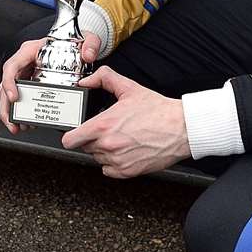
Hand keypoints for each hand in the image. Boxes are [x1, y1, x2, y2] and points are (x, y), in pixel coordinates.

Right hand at [0, 32, 101, 132]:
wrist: (74, 43)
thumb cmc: (73, 40)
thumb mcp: (86, 39)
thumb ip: (90, 44)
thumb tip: (88, 55)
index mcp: (31, 50)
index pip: (12, 66)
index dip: (9, 82)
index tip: (14, 97)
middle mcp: (24, 62)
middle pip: (5, 84)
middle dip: (7, 105)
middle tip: (13, 122)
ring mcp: (24, 73)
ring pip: (7, 93)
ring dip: (10, 112)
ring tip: (18, 126)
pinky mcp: (28, 83)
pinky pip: (18, 98)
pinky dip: (18, 112)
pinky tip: (26, 122)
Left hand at [61, 67, 188, 178]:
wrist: (181, 128)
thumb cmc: (158, 111)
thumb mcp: (129, 88)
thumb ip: (104, 79)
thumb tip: (87, 81)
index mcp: (103, 126)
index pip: (70, 140)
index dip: (71, 135)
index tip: (76, 133)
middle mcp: (107, 146)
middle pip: (85, 147)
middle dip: (93, 139)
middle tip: (108, 130)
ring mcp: (117, 161)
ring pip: (98, 158)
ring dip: (104, 151)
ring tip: (121, 138)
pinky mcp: (128, 171)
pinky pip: (109, 170)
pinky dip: (113, 163)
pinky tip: (125, 150)